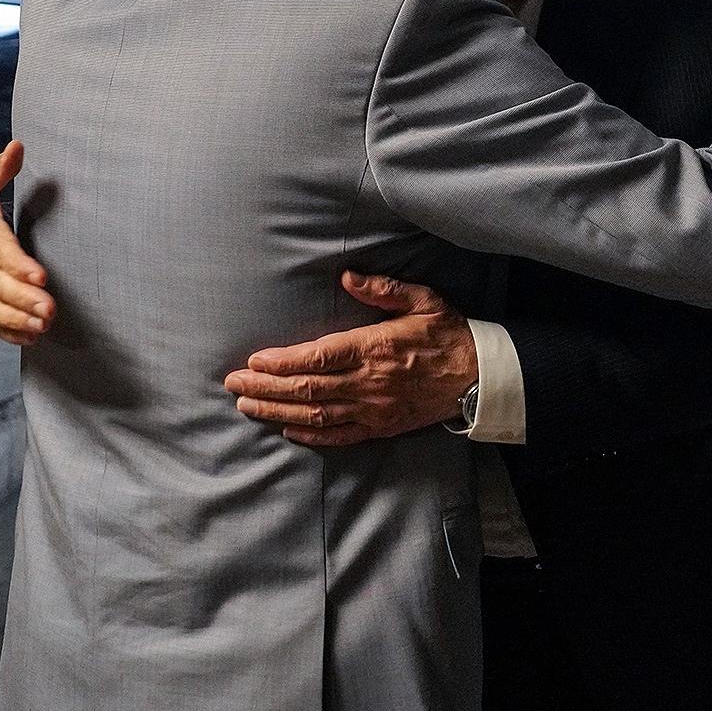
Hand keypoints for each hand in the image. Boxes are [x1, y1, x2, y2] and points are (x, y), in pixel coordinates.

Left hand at [225, 272, 476, 445]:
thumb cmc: (448, 334)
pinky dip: (310, 434)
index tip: (254, 362)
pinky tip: (287, 429)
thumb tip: (347, 276)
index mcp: (375, 347)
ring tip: (247, 407)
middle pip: (306, 388)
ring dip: (277, 411)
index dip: (281, 363)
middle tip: (232, 385)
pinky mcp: (381, 427)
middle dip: (265, 388)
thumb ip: (383, 289)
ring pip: (315, 414)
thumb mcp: (422, 301)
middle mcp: (369, 382)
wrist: (478, 377)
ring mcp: (373, 408)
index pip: (317, 358)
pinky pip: (339, 435)